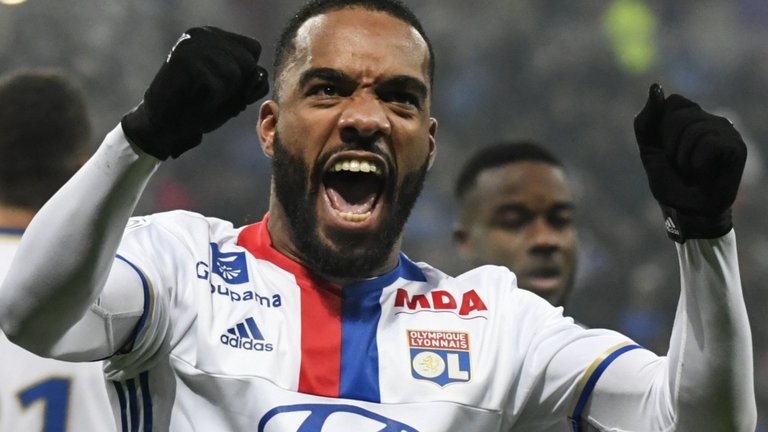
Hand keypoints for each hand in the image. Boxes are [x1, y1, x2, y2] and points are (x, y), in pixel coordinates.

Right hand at [121, 26, 268, 159]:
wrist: (160, 124)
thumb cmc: (199, 108)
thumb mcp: (233, 93)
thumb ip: (252, 81)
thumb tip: (260, 73)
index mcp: (214, 35)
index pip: (254, 49)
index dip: (248, 76)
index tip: (228, 91)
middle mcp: (203, 33)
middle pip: (247, 62)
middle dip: (238, 89)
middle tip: (213, 100)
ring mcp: (193, 45)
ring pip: (234, 75)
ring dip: (223, 98)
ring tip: (202, 101)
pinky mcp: (186, 60)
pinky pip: (218, 88)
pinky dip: (211, 104)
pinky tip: (195, 105)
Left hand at [633, 83, 745, 242]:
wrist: (688, 211)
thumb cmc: (670, 182)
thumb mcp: (649, 150)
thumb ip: (647, 120)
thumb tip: (656, 86)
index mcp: (689, 117)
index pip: (671, 102)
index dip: (661, 129)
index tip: (665, 150)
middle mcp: (709, 119)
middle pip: (678, 116)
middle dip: (670, 145)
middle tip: (680, 164)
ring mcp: (725, 130)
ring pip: (692, 130)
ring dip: (683, 157)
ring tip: (692, 170)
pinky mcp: (735, 146)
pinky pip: (707, 143)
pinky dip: (698, 162)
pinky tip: (705, 172)